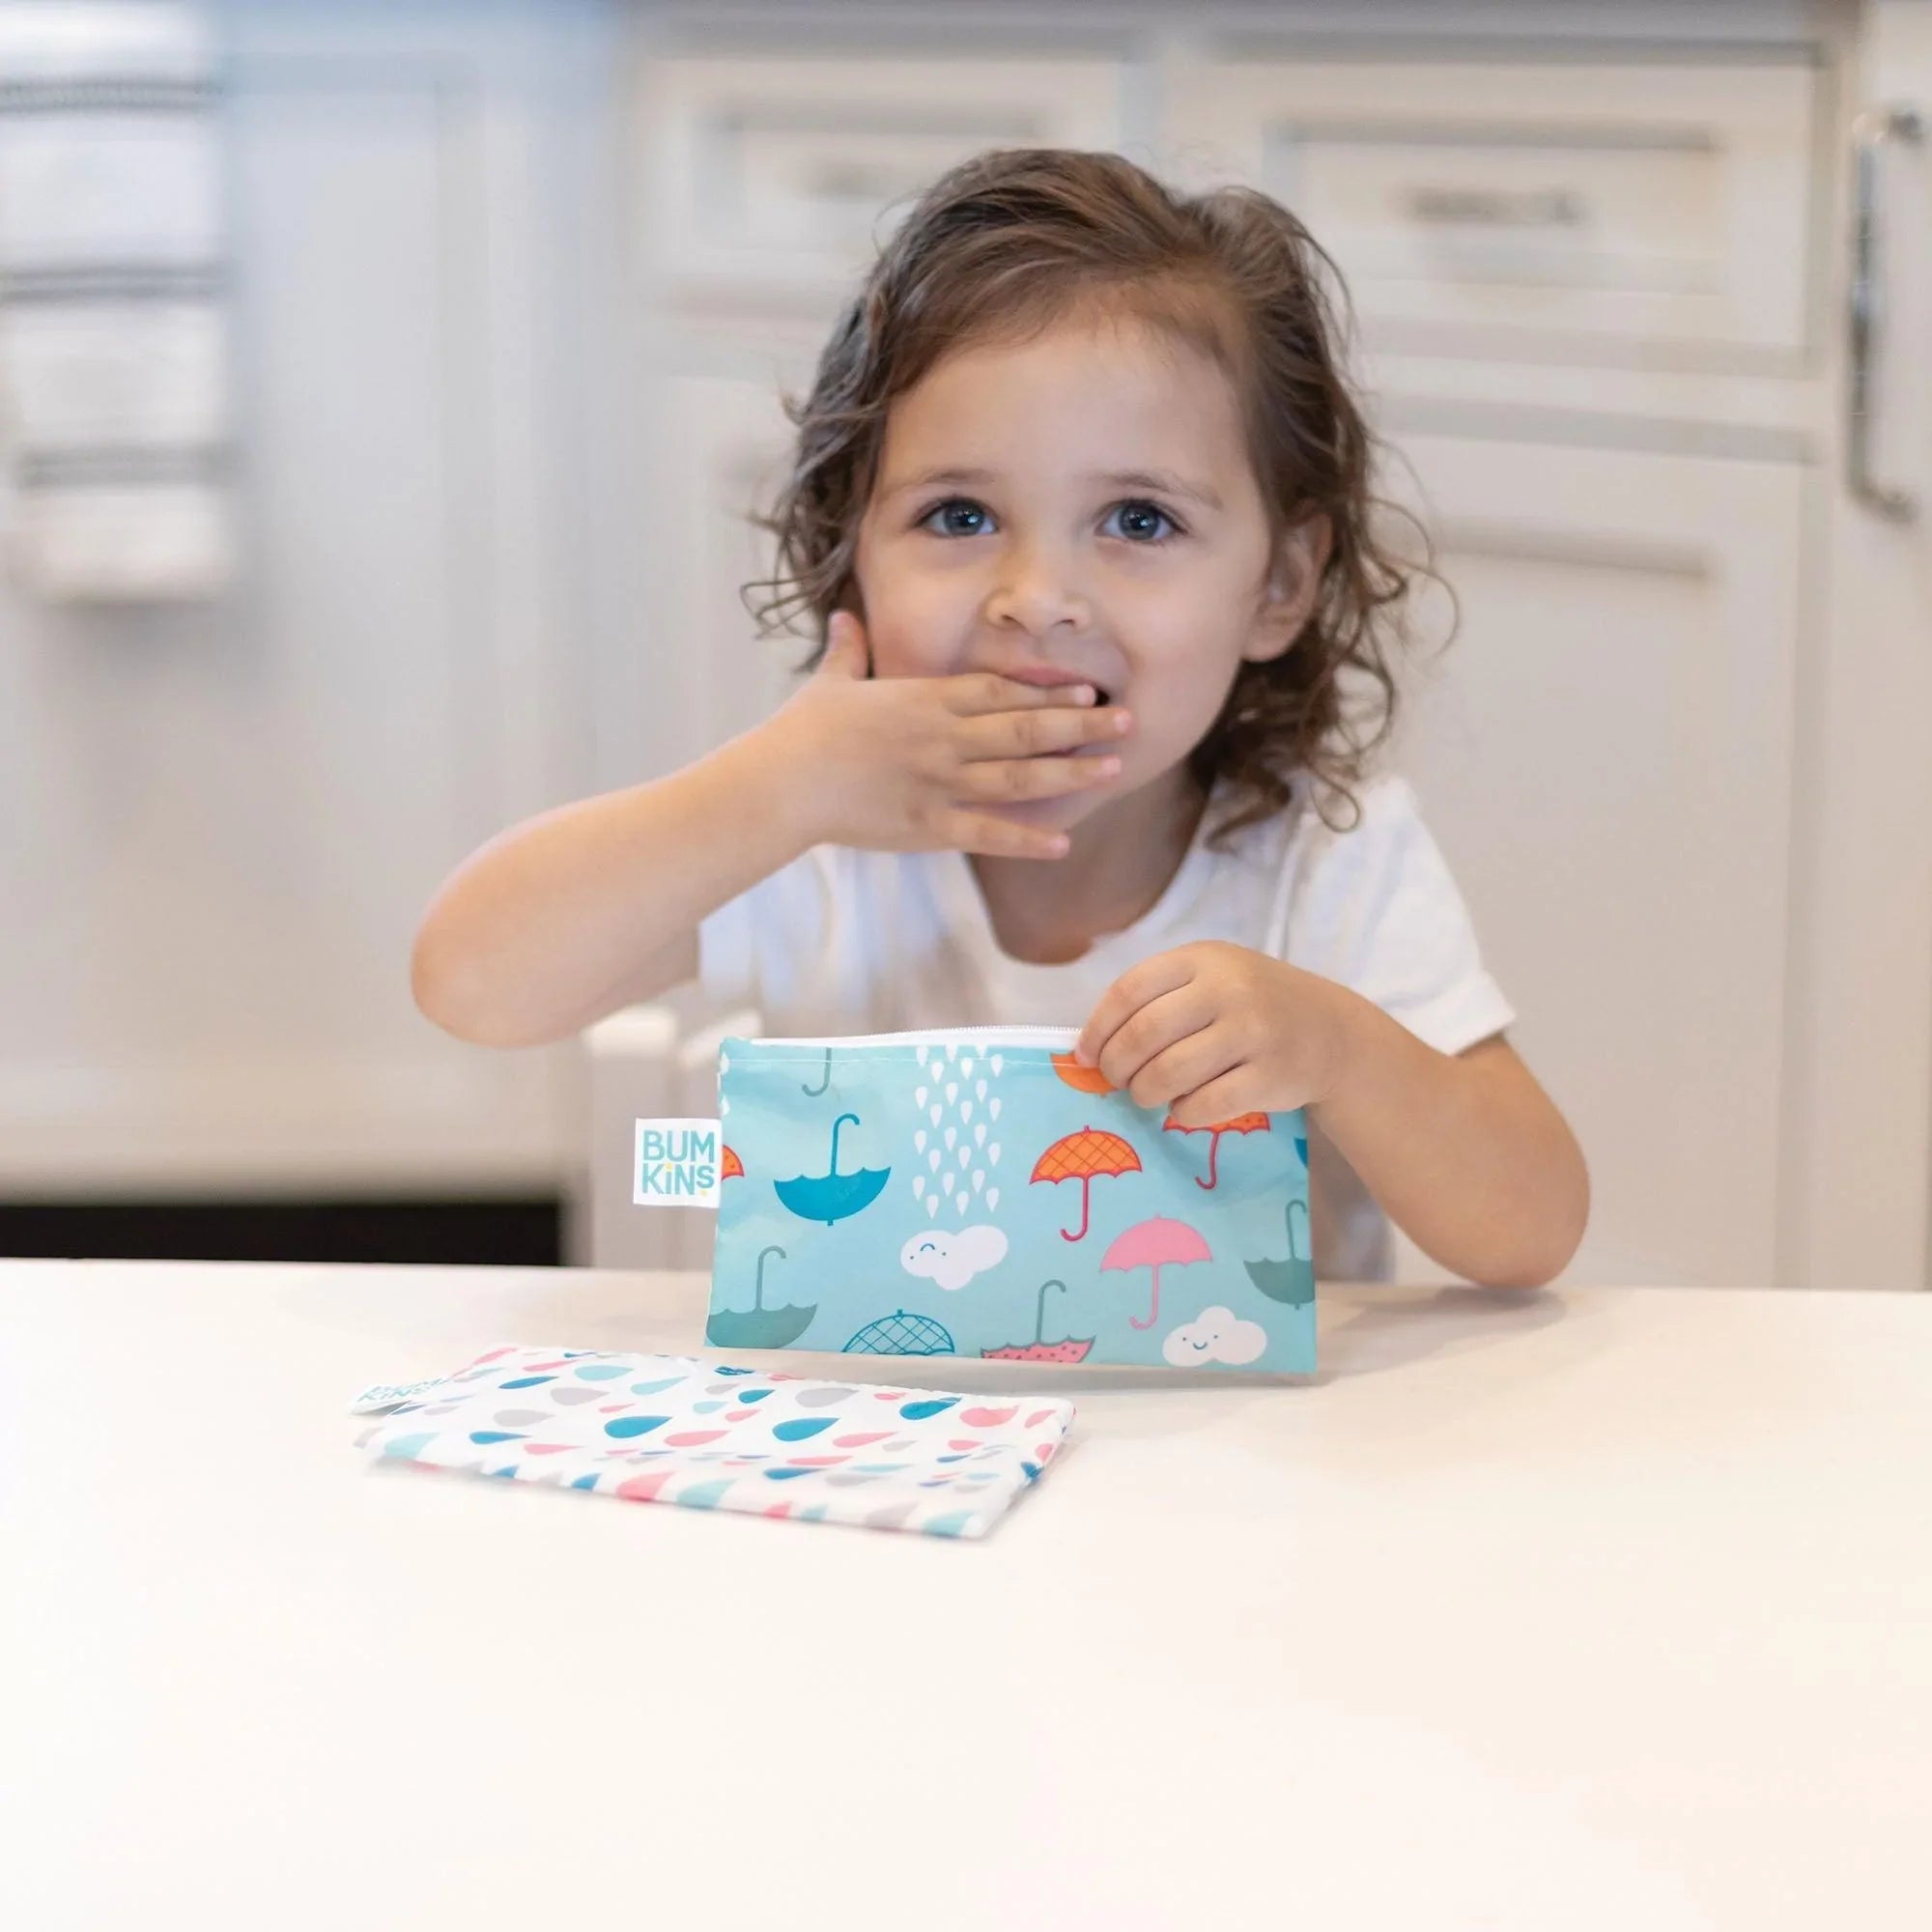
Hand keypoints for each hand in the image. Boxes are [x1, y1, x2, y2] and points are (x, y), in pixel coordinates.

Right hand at [763, 610, 1131, 860]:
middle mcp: (945, 738)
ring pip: (1020, 776)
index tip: (1087, 688)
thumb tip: (843, 615)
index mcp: (927, 700)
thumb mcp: (831, 682)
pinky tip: (1063, 841)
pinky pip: (989, 833)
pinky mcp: (930, 825)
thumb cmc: (802, 732)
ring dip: (1069, 771)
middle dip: (1080, 724)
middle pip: (1026, 728)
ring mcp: (941, 782)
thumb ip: (849, 650)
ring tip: (1111, 768)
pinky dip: (1027, 839)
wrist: (783, 783)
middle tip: (1127, 721)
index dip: (1048, 690)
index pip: (1001, 690)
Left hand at [1076, 942, 1358, 1122]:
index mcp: (1203, 959)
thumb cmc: (1253, 1005)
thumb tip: (1092, 1048)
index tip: (1086, 1056)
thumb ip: (1159, 999)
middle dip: (1117, 1066)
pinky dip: (1181, 1114)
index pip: (1128, 991)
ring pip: (1170, 1073)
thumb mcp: (1212, 977)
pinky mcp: (1270, 1076)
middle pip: (1144, 1034)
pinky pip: (1205, 1104)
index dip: (1097, 1029)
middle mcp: (1228, 989)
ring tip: (1146, 1095)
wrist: (1330, 1032)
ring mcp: (1253, 1032)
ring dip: (1144, 1092)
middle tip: (1116, 1081)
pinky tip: (1182, 1109)